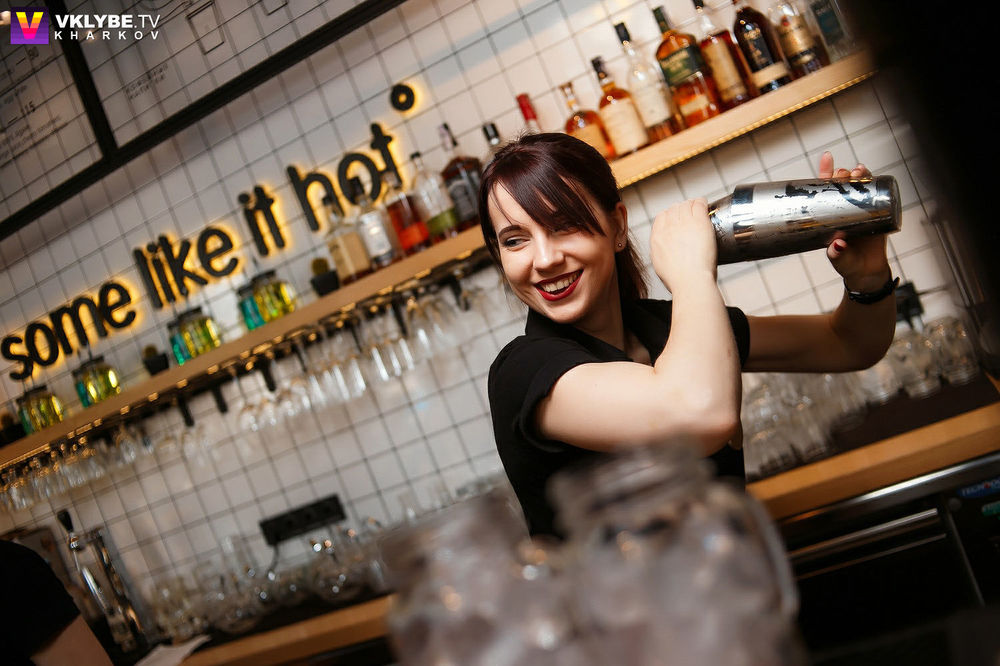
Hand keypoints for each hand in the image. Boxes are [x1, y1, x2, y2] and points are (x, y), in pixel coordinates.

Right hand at [650, 198, 717, 290]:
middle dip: (681, 209)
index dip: (670, 215)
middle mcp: (668, 228)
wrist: (690, 281)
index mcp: (657, 238)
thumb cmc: (679, 280)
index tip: (678, 218)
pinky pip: (699, 204)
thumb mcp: (660, 265)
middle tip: (691, 213)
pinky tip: (705, 205)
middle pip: (673, 209)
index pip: (661, 217)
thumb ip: (661, 252)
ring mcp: (684, 223)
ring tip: (698, 207)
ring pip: (686, 204)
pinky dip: (702, 202)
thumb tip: (666, 251)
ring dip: (692, 204)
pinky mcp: (699, 222)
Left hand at [817, 152, 890, 289]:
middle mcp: (844, 209)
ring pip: (860, 185)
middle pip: (842, 184)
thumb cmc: (849, 265)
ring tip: (859, 171)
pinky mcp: (878, 213)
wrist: (867, 273)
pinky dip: (875, 183)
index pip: (824, 191)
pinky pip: (877, 194)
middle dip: (843, 173)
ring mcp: (861, 209)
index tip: (827, 158)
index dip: (824, 173)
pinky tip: (873, 175)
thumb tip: (838, 245)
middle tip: (844, 173)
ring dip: (860, 174)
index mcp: (828, 216)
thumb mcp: (840, 260)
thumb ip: (838, 255)